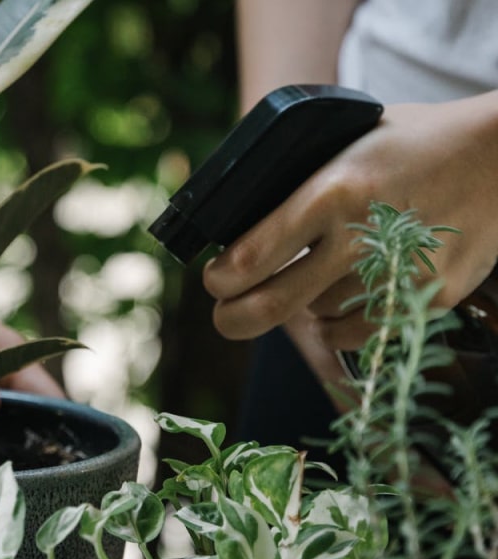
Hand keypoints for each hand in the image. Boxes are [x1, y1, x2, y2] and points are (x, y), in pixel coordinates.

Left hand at [203, 90, 497, 348]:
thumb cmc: (416, 142)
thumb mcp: (346, 141)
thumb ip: (300, 182)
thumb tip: (241, 225)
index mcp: (332, 192)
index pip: (251, 257)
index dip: (220, 280)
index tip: (213, 280)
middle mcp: (361, 236)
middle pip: (272, 306)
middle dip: (234, 320)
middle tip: (224, 317)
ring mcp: (398, 273)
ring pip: (320, 317)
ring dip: (303, 307)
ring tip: (312, 280)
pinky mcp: (431, 297)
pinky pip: (364, 331)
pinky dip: (342, 324)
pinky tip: (340, 304)